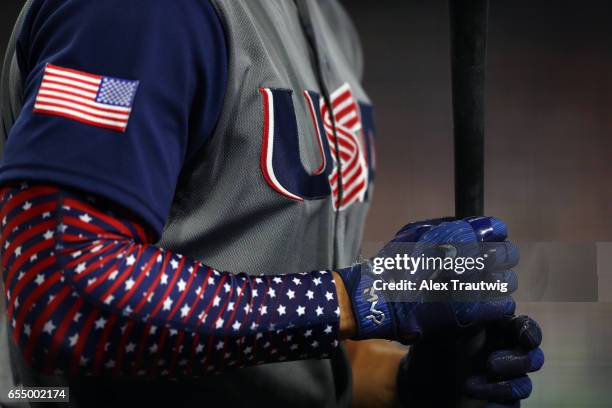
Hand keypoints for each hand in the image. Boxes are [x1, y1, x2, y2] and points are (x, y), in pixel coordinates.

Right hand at [337, 216, 517, 341]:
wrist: (381, 297)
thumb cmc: (396, 262)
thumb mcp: (416, 230)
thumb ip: (446, 227)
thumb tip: (471, 226)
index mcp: (459, 236)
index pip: (497, 228)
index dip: (493, 234)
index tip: (487, 241)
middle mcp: (471, 258)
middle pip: (507, 254)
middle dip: (501, 258)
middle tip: (488, 265)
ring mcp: (474, 286)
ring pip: (508, 282)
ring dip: (499, 283)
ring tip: (485, 286)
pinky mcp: (473, 312)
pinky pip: (502, 305)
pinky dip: (497, 305)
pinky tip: (484, 304)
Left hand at [396, 314, 544, 406]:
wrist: (419, 384)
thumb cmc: (431, 346)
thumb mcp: (437, 325)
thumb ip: (456, 306)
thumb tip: (468, 287)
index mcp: (496, 329)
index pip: (522, 326)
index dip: (527, 331)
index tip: (524, 337)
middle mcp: (505, 353)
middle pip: (533, 356)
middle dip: (519, 361)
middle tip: (491, 365)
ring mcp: (505, 380)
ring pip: (523, 385)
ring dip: (500, 388)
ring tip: (467, 387)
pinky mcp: (500, 403)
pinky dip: (499, 407)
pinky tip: (482, 406)